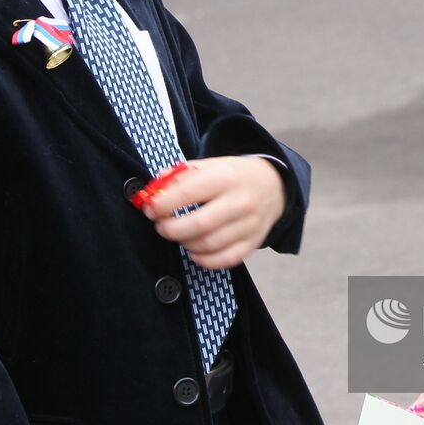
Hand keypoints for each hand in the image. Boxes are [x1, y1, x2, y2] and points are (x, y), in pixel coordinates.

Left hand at [142, 156, 286, 268]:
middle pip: (197, 224)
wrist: (273, 184)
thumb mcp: (210, 164)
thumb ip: (181, 175)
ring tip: (178, 235)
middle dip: (170, 229)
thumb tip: (153, 191)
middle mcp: (240, 201)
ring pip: (208, 244)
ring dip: (185, 243)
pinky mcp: (253, 241)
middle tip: (160, 226)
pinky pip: (225, 259)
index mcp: (226, 176)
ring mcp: (249, 224)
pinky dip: (204, 260)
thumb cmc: (233, 175)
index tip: (150, 209)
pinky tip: (195, 251)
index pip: (187, 192)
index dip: (162, 204)